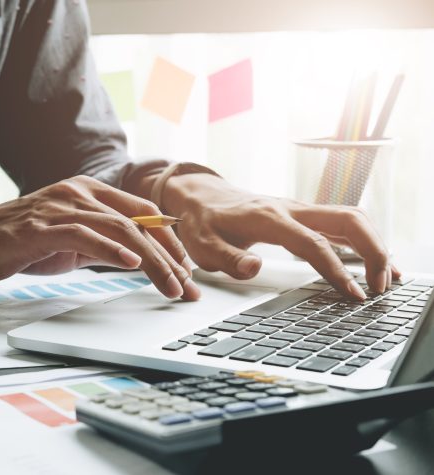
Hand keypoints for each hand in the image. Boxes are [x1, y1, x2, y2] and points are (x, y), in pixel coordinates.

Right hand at [0, 176, 200, 298]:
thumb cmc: (12, 241)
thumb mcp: (65, 241)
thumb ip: (97, 243)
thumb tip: (133, 259)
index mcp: (86, 192)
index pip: (143, 214)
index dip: (169, 242)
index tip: (185, 270)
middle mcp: (78, 193)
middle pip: (140, 222)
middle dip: (170, 257)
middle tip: (188, 286)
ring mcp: (61, 207)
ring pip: (121, 229)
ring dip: (152, 261)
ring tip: (172, 286)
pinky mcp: (43, 226)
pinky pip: (86, 236)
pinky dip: (113, 250)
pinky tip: (132, 263)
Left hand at [162, 173, 400, 298]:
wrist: (201, 197)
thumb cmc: (202, 223)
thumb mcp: (203, 245)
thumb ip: (227, 258)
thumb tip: (254, 267)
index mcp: (269, 218)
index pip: (313, 242)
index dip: (336, 269)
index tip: (352, 294)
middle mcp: (291, 209)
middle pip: (348, 220)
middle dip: (373, 251)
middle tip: (380, 287)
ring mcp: (301, 209)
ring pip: (351, 218)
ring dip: (375, 245)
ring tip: (387, 279)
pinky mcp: (304, 215)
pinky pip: (342, 223)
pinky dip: (364, 240)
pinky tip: (375, 262)